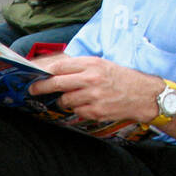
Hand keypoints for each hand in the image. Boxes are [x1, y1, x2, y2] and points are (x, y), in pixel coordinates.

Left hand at [29, 55, 158, 123]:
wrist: (143, 95)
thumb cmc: (120, 79)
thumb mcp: (102, 65)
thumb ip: (80, 67)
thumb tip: (54, 69)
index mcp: (92, 64)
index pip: (61, 66)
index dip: (45, 71)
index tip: (35, 75)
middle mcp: (92, 79)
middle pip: (57, 83)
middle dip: (41, 87)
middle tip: (32, 89)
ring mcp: (93, 96)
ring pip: (65, 100)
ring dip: (64, 101)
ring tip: (74, 98)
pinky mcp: (96, 111)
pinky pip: (77, 112)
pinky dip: (78, 110)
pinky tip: (89, 105)